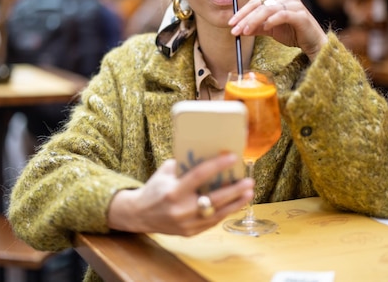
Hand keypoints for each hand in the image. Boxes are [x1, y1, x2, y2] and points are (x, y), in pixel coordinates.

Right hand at [107, 154, 253, 235]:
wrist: (138, 214)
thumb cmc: (154, 189)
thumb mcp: (165, 173)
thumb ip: (183, 165)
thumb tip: (206, 154)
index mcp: (173, 191)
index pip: (199, 176)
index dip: (217, 166)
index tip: (232, 157)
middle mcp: (181, 209)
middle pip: (214, 199)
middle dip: (234, 190)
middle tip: (249, 181)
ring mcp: (186, 224)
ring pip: (217, 214)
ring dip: (236, 203)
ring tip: (249, 193)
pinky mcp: (189, 233)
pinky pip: (212, 222)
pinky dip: (225, 212)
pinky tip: (236, 204)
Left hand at [228, 0, 327, 60]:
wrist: (312, 43)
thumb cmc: (292, 33)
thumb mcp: (269, 30)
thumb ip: (255, 27)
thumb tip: (238, 29)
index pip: (255, 2)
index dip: (241, 12)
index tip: (230, 23)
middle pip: (260, 4)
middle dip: (244, 18)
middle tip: (234, 29)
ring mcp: (294, 4)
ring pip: (269, 9)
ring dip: (254, 20)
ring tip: (245, 31)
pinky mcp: (301, 15)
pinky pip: (283, 15)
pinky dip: (272, 21)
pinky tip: (265, 28)